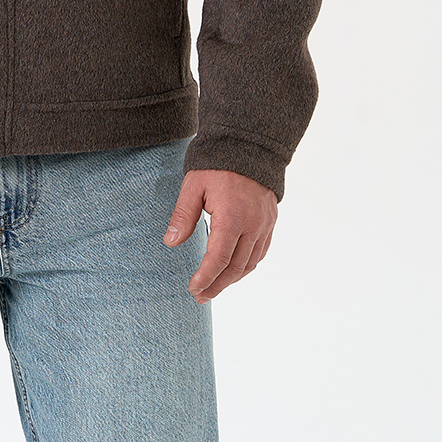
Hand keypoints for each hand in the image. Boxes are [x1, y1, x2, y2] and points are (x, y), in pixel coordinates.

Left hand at [163, 168, 277, 303]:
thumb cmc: (216, 165)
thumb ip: (183, 215)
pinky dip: (246, 266)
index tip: (193, 288)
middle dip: (217, 285)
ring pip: (251, 263)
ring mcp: (265, 224)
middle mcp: (253, 224)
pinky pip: (260, 252)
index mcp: (233, 216)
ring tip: (213, 288)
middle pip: (236, 267)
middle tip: (200, 296)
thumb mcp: (193, 186)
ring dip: (232, 279)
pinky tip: (233, 271)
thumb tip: (171, 242)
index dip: (206, 277)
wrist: (249, 145)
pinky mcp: (270, 222)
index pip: (220, 258)